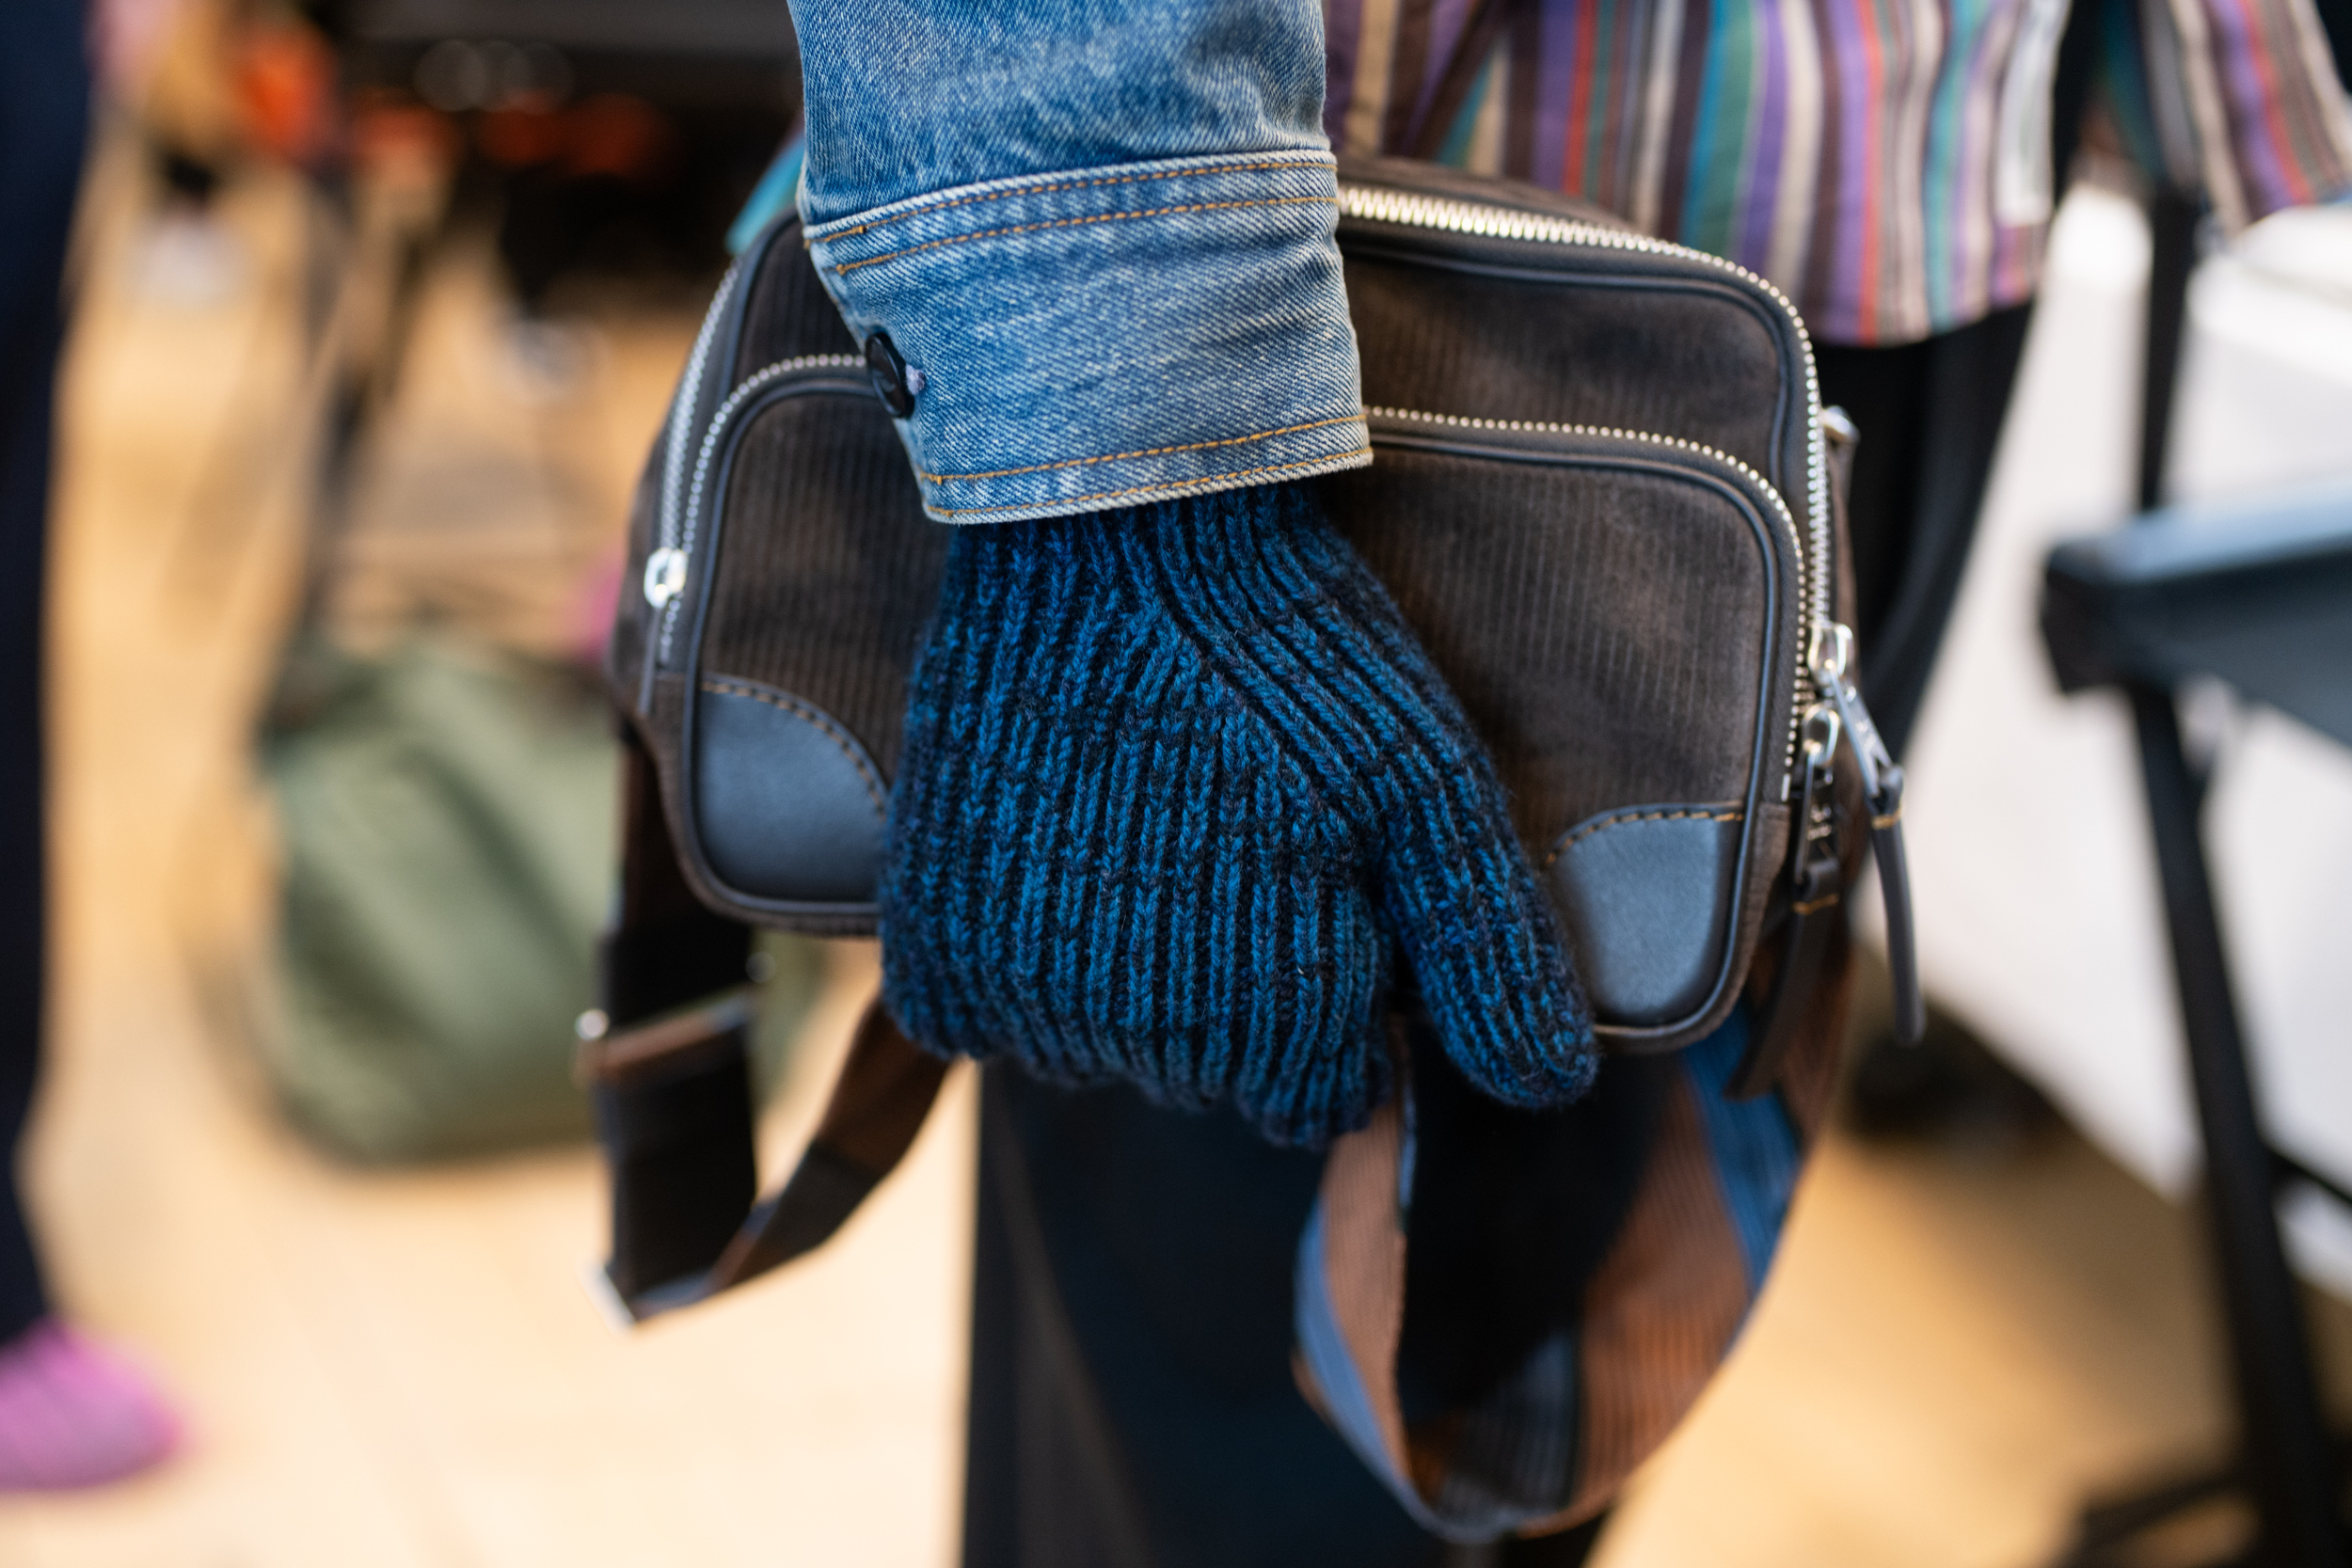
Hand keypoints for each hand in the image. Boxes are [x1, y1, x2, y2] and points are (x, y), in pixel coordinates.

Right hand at [879, 481, 1594, 1144]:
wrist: (1108, 531)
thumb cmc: (1289, 655)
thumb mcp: (1426, 785)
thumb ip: (1487, 949)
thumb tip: (1547, 1089)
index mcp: (1274, 1018)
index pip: (1317, 1096)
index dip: (1330, 998)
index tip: (1314, 891)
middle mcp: (1142, 1040)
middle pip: (1208, 1072)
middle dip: (1233, 984)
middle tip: (1226, 835)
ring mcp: (1024, 998)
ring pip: (1098, 1047)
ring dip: (1122, 972)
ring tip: (1140, 828)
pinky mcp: (934, 951)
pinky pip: (986, 1019)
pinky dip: (1021, 956)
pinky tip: (1056, 851)